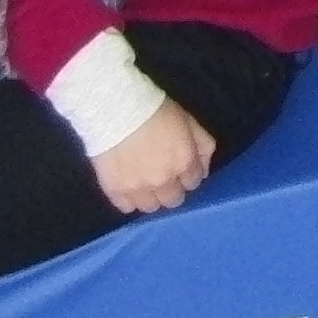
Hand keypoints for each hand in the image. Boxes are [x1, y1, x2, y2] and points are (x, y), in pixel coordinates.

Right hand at [89, 99, 215, 214]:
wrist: (117, 109)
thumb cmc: (156, 110)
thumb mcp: (189, 121)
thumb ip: (203, 146)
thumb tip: (203, 170)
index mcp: (184, 163)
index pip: (193, 183)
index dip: (187, 176)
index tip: (180, 170)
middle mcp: (163, 181)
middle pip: (173, 200)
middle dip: (172, 190)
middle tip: (162, 177)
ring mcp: (138, 189)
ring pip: (151, 208)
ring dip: (151, 198)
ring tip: (144, 183)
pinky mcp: (115, 191)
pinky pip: (126, 207)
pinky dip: (129, 200)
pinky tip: (127, 185)